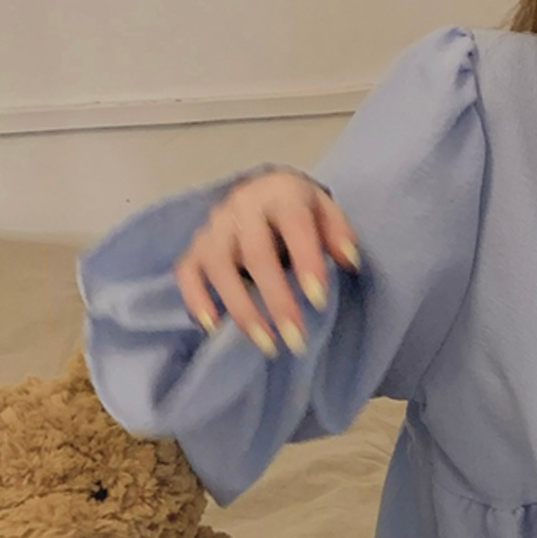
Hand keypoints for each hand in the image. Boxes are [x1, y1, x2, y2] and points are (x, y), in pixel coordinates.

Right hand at [174, 169, 359, 355]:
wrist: (262, 193)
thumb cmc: (299, 212)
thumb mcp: (326, 212)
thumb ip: (339, 233)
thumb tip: (349, 260)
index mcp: (280, 194)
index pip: (294, 225)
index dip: (306, 262)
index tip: (319, 301)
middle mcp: (242, 206)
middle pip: (256, 254)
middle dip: (276, 301)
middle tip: (297, 340)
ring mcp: (214, 227)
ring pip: (219, 267)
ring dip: (242, 310)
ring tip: (267, 344)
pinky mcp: (195, 248)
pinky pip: (187, 273)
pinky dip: (196, 300)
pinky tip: (214, 327)